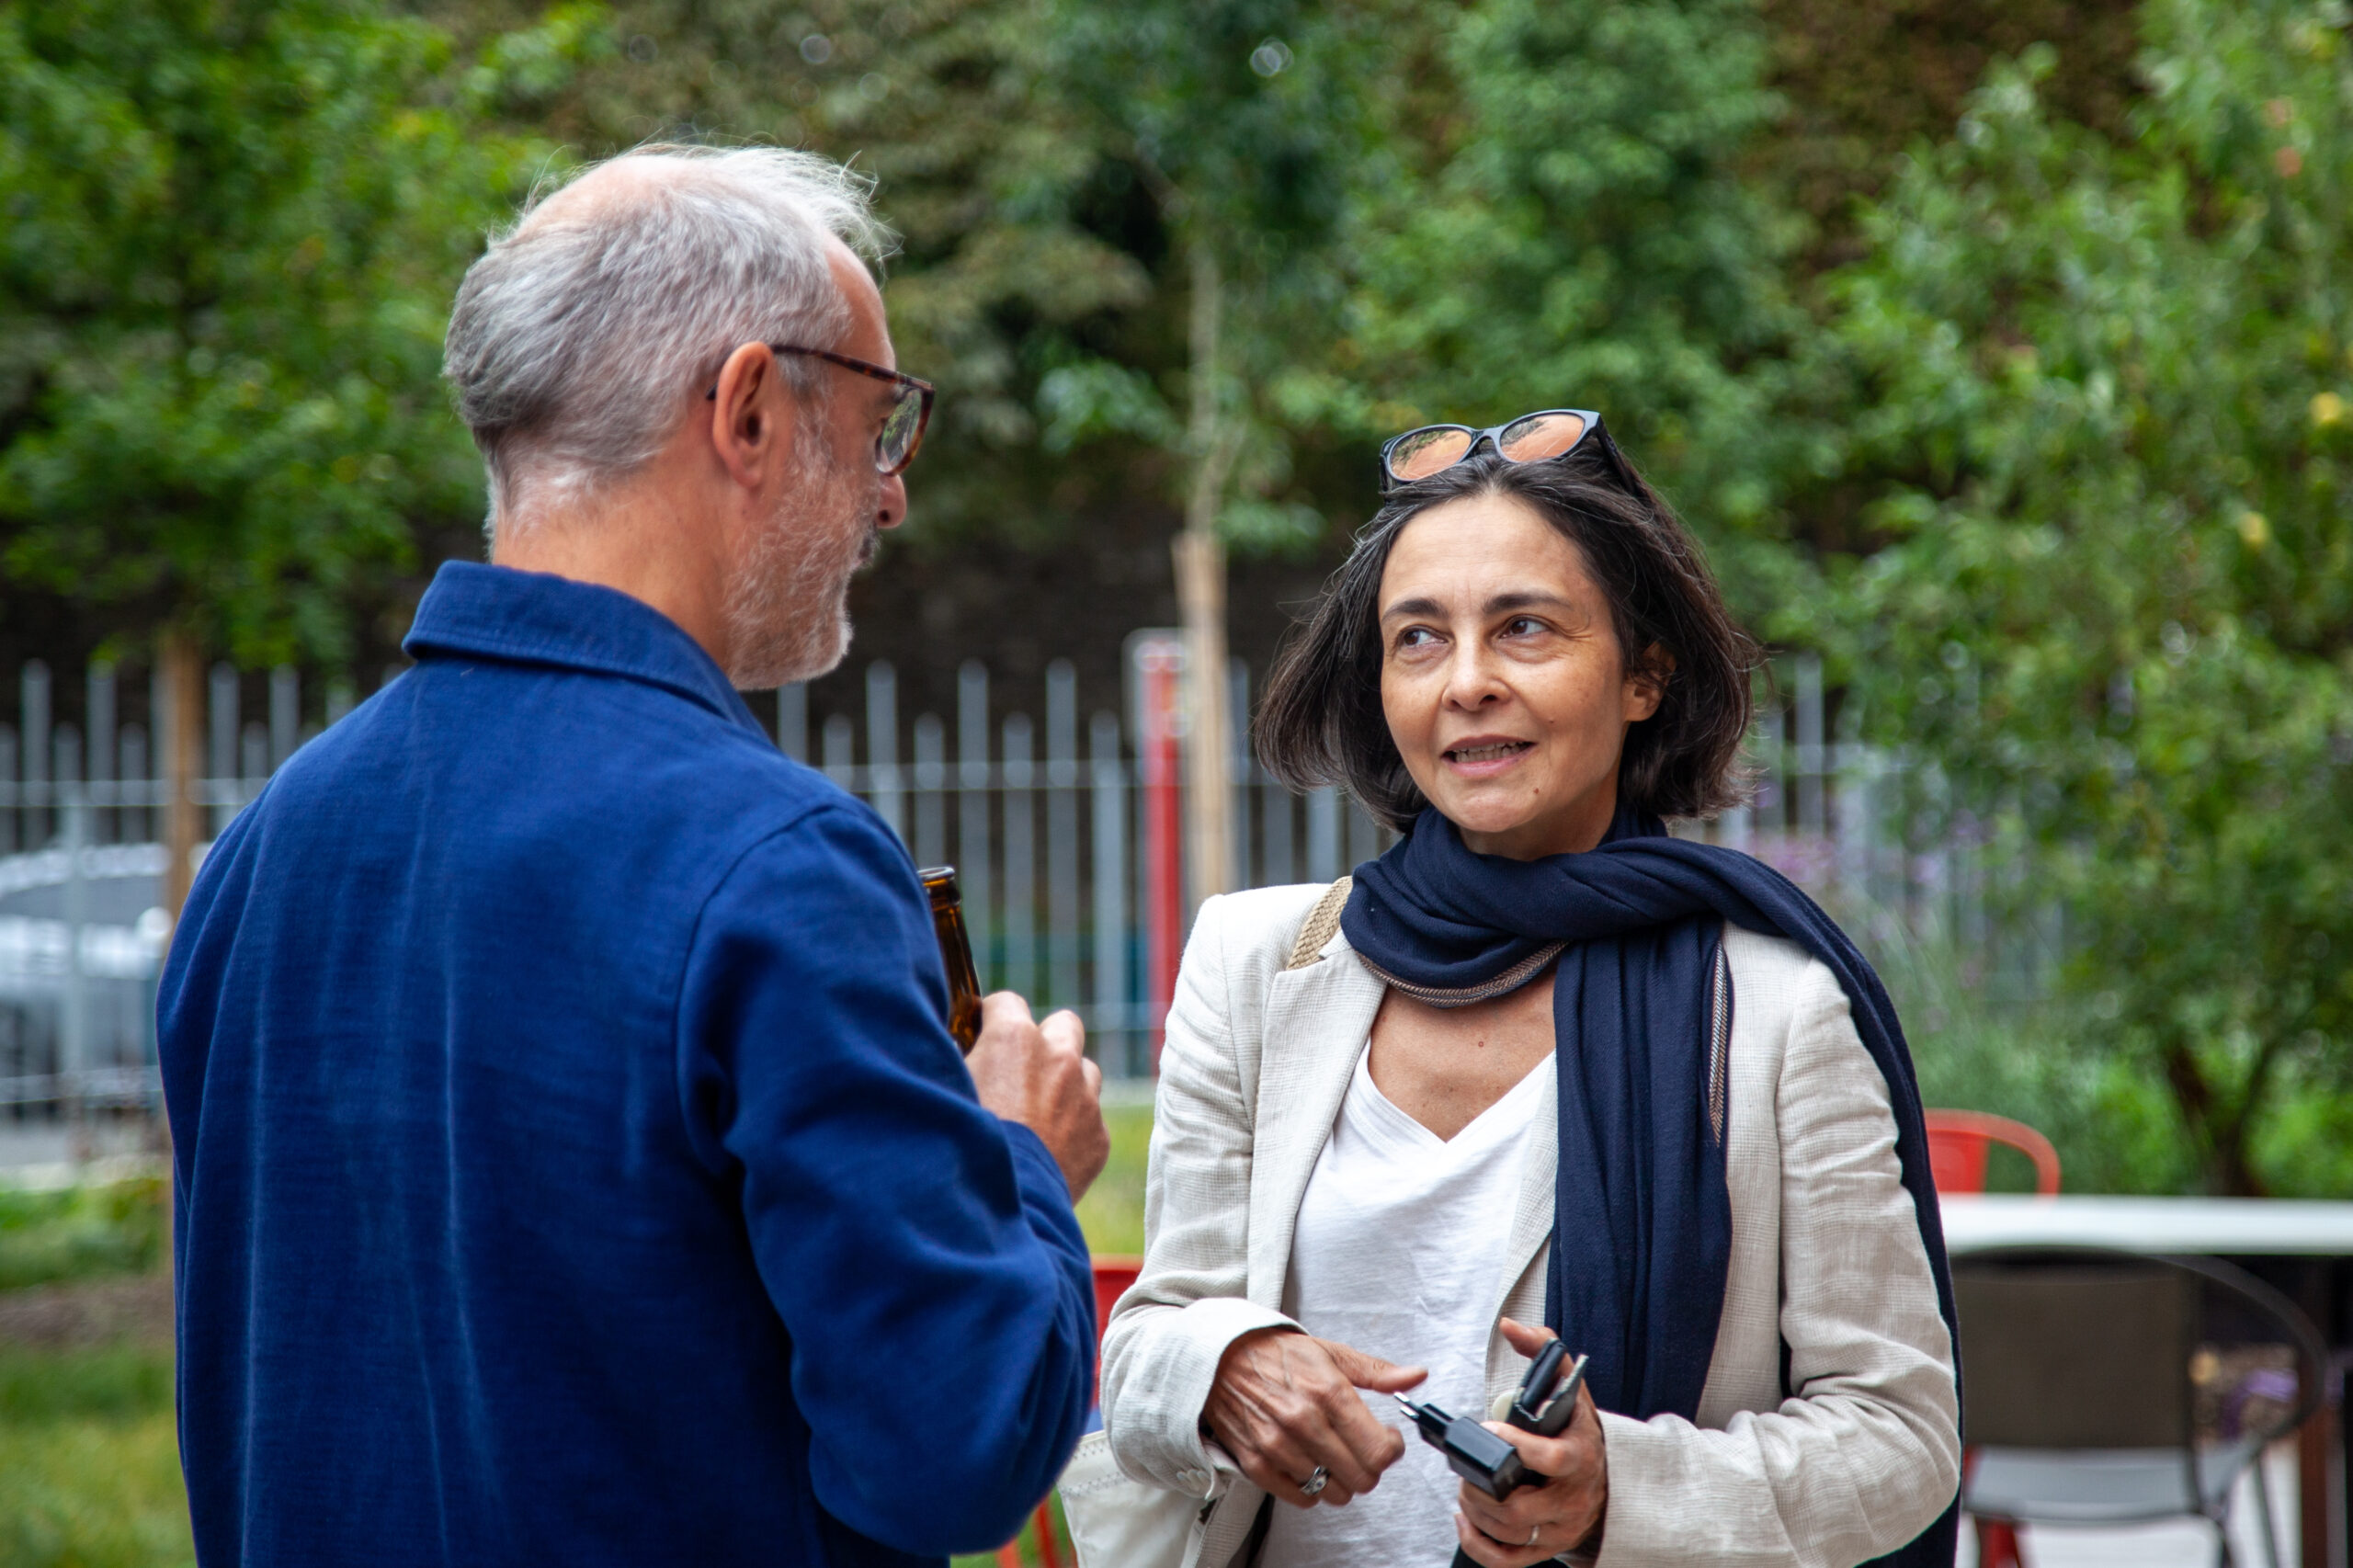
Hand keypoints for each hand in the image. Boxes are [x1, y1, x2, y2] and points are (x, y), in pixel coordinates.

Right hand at [966, 992, 1107, 1197]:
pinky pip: (1090, 1119)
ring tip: (1037, 1114)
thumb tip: (952, 1053)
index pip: (1007, 1002)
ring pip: (1085, 1071)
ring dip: (1065, 1084)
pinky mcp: (1098, 1138)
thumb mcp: (943, 1090)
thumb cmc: (957, 1146)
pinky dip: (1074, 1128)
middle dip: (1045, 1042)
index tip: (981, 1037)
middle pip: (1063, 1025)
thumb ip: (954, 1062)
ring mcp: (1085, 1098)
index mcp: (1015, 1039)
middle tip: (1019, 1070)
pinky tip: (1047, 1151)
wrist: (998, 1209)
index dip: (991, 1019)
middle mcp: (1058, 1059)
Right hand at [1201, 1327, 1425, 1508]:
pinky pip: (1302, 1499)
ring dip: (1339, 1478)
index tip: (1386, 1438)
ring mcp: (1278, 1446)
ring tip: (1330, 1453)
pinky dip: (1310, 1488)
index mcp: (1329, 1392)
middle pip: (1362, 1479)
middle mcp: (1304, 1422)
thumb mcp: (1331, 1353)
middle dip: (1369, 1467)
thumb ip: (1377, 1371)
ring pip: (1334, 1493)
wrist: (1220, 1359)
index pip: (1380, 1450)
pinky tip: (1307, 1463)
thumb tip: (1416, 1376)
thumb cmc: (1278, 1355)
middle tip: (1359, 1448)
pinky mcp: (1257, 1463)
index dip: (1391, 1449)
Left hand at [1451, 1320, 1606, 1566]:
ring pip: (1510, 1533)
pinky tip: (1464, 1518)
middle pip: (1519, 1507)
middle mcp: (1572, 1498)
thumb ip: (1542, 1348)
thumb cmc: (1576, 1428)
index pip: (1551, 1459)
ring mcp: (1559, 1528)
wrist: (1604, 1475)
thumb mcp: (1569, 1383)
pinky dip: (1477, 1543)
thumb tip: (1509, 1325)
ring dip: (1474, 1511)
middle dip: (1480, 1488)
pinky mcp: (1546, 1548)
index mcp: (1579, 1456)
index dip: (1517, 1447)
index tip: (1487, 1430)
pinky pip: (1507, 1560)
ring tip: (1464, 1487)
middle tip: (1464, 1467)